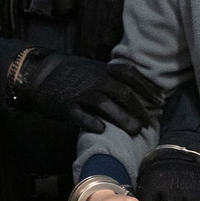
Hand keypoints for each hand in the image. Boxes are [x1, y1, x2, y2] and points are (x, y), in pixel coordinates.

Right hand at [15, 51, 161, 134]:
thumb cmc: (70, 74)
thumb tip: (136, 92)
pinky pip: (80, 115)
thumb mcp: (93, 70)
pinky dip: (91, 122)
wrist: (39, 74)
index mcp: (103, 70)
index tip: (160, 101)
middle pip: (123, 93)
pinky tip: (102, 130)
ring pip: (105, 104)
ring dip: (122, 118)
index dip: (147, 88)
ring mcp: (80, 94)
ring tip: (135, 130)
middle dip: (138, 109)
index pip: (131, 75)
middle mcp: (95, 80)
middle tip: (148, 123)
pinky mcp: (66, 106)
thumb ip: (112, 79)